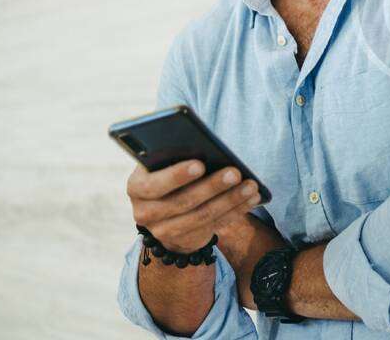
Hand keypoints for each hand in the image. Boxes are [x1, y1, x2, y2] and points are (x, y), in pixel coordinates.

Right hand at [126, 160, 260, 253]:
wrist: (164, 210)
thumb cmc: (168, 171)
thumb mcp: (164, 163)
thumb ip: (175, 156)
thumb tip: (207, 149)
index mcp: (137, 187)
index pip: (154, 184)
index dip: (177, 176)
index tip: (200, 164)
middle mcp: (145, 213)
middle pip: (182, 202)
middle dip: (212, 186)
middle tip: (235, 172)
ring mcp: (164, 231)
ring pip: (202, 217)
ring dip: (230, 200)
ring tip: (251, 185)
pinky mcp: (185, 241)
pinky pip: (214, 226)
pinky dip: (236, 210)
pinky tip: (252, 198)